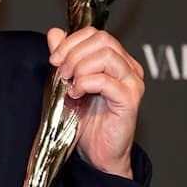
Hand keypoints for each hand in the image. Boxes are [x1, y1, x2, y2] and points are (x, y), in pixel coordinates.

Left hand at [47, 26, 144, 177]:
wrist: (98, 154)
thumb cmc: (87, 120)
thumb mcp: (70, 82)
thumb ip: (65, 57)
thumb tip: (55, 33)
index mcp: (117, 59)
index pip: (95, 33)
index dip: (71, 41)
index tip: (55, 59)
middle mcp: (129, 67)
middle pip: (102, 40)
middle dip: (74, 53)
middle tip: (62, 73)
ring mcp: (132, 83)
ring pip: (106, 55)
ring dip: (80, 67)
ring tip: (70, 84)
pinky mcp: (129, 101)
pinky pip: (106, 81)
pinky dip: (86, 84)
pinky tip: (76, 95)